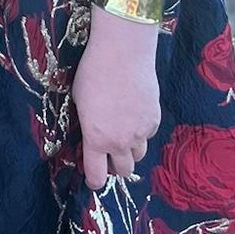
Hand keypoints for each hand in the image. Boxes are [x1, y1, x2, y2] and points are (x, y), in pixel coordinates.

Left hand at [72, 4, 161, 190]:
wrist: (123, 53)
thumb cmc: (93, 72)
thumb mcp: (79, 100)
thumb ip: (87, 123)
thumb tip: (90, 132)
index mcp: (96, 139)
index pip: (97, 177)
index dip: (94, 181)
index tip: (92, 178)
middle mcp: (120, 142)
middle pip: (122, 170)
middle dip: (114, 165)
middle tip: (108, 150)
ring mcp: (140, 133)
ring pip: (138, 154)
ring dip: (129, 149)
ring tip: (121, 129)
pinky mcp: (155, 120)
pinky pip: (147, 134)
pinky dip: (141, 130)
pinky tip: (133, 111)